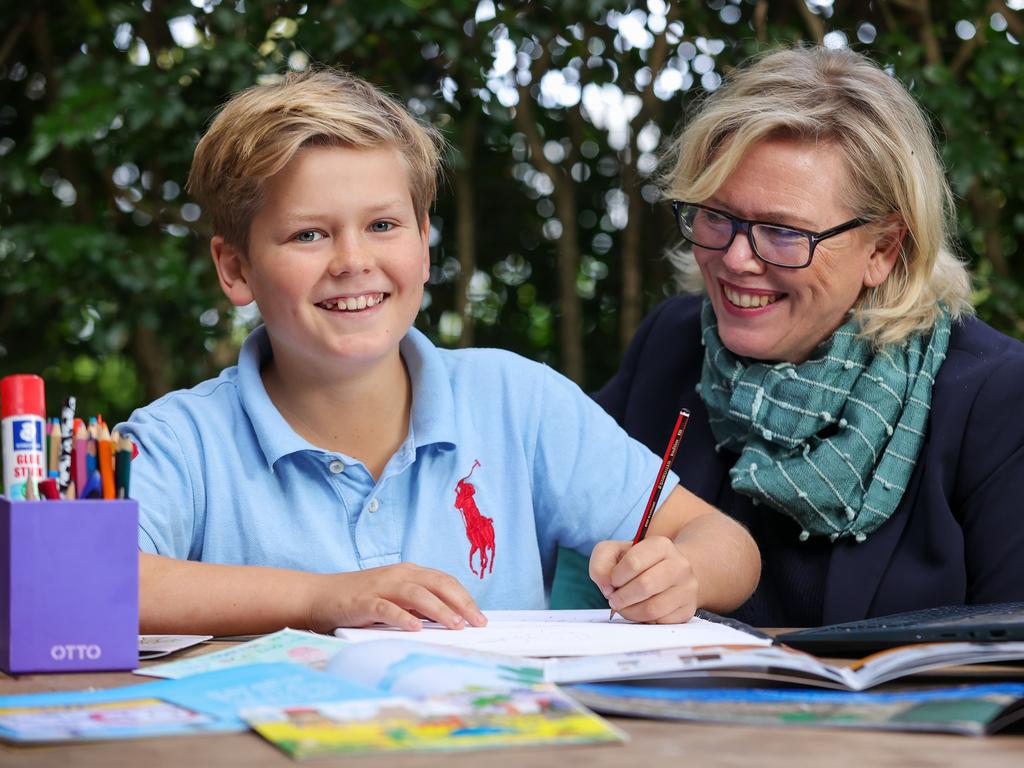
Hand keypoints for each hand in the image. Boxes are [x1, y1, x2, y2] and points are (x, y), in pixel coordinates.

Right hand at [307, 563, 487, 632]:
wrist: (318, 596)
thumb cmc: (359, 600)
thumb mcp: (394, 599)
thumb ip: (418, 605)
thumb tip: (450, 621)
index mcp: (409, 572)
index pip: (445, 581)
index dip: (465, 598)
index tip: (480, 617)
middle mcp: (398, 575)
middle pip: (437, 583)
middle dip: (461, 602)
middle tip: (477, 623)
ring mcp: (381, 586)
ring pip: (417, 594)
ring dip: (439, 609)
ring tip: (455, 625)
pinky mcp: (363, 601)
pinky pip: (386, 608)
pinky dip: (402, 617)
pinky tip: (416, 628)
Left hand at [589, 536, 698, 623]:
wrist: (668, 573)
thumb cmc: (637, 563)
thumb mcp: (614, 552)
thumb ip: (601, 562)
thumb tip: (607, 586)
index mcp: (661, 545)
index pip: (634, 562)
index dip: (616, 576)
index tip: (613, 580)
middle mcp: (680, 565)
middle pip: (645, 586)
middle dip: (621, 597)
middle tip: (614, 599)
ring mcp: (687, 588)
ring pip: (652, 608)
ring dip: (630, 612)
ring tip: (624, 607)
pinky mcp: (688, 610)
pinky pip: (660, 622)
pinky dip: (643, 621)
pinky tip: (640, 611)